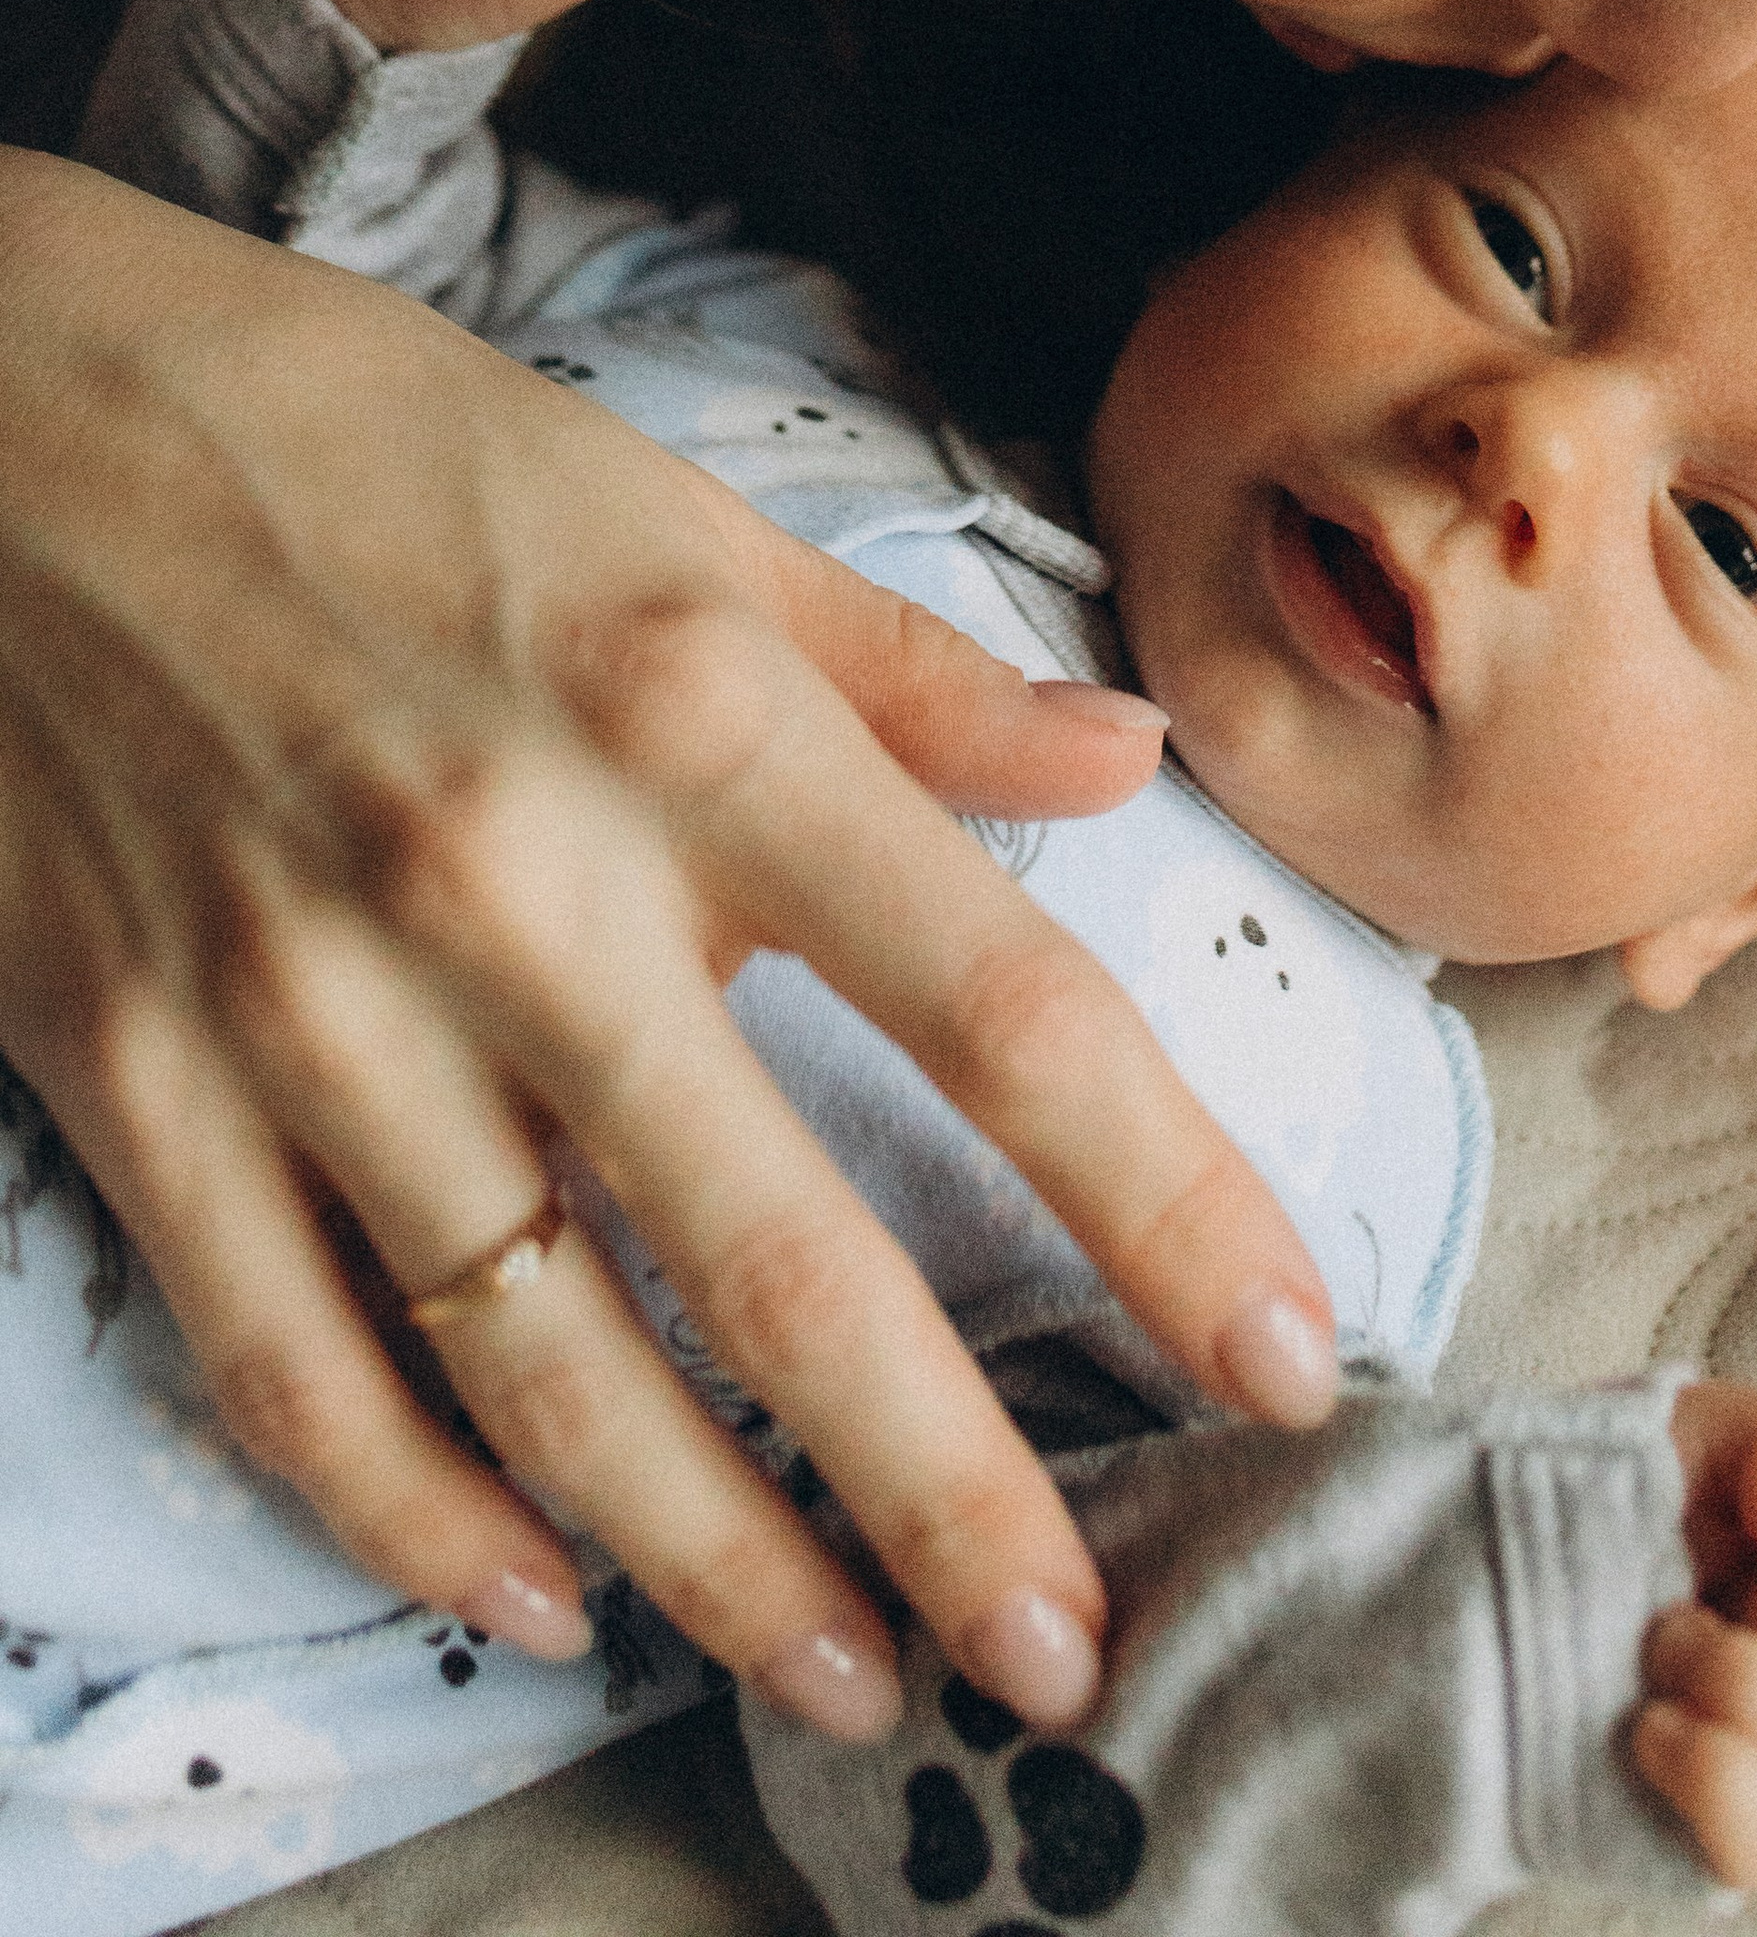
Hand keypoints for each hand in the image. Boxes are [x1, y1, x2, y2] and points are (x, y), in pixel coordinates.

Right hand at [0, 155, 1337, 1737]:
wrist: (7, 410)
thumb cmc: (367, 435)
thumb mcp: (673, 504)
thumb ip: (910, 667)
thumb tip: (1125, 751)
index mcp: (694, 716)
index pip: (1000, 1003)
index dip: (1165, 1203)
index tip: (1293, 1356)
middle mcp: (518, 883)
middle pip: (782, 1255)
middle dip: (948, 1494)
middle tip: (1067, 1662)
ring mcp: (311, 1005)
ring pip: (542, 1368)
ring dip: (714, 1564)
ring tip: (848, 1680)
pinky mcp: (137, 1077)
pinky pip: (291, 1366)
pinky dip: (418, 1517)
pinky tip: (539, 1593)